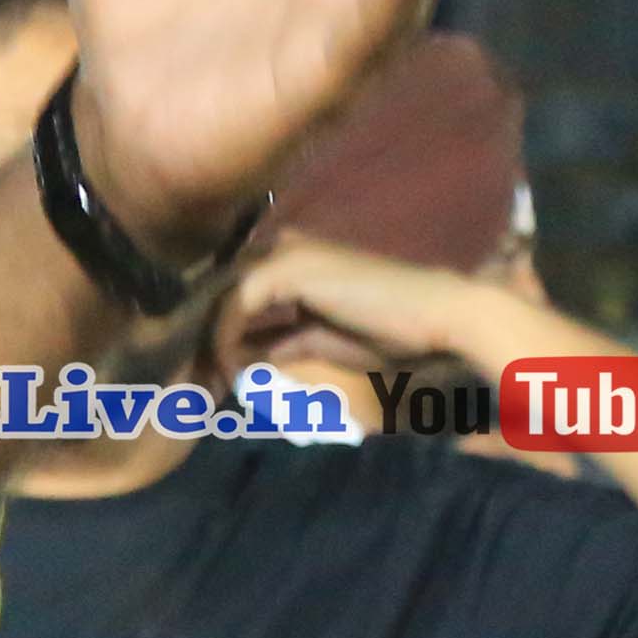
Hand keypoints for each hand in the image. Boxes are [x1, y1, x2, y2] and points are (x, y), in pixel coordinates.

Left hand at [221, 232, 530, 378]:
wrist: (438, 316)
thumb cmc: (392, 333)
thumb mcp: (322, 343)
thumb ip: (283, 346)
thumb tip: (246, 362)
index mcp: (291, 263)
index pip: (235, 299)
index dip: (218, 340)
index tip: (212, 381)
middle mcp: (281, 249)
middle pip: (219, 296)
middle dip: (204, 343)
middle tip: (199, 388)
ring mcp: (282, 253)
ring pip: (219, 301)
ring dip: (209, 348)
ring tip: (208, 388)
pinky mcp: (286, 267)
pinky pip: (234, 307)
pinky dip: (227, 343)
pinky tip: (236, 374)